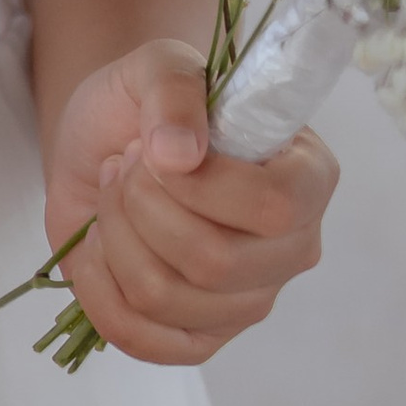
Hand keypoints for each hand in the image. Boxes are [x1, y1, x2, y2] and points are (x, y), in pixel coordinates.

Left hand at [43, 37, 336, 366]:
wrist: (106, 145)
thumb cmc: (147, 107)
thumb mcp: (155, 67)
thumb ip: (173, 90)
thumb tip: (178, 155)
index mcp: (308, 177)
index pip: (275, 207)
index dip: (200, 185)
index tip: (153, 148)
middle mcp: (292, 248)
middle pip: (213, 262)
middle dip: (140, 206)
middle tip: (124, 166)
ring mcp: (248, 301)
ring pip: (164, 298)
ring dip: (114, 236)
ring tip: (112, 195)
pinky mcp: (199, 337)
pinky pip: (138, 338)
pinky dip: (96, 287)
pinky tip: (98, 244)